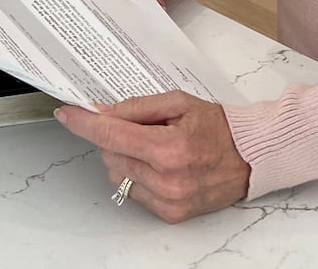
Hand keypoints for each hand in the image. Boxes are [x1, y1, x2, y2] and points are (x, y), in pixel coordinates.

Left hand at [57, 91, 249, 222]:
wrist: (250, 157)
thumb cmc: (219, 128)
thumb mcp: (178, 103)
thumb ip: (136, 108)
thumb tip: (102, 112)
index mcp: (169, 148)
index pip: (112, 134)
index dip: (84, 122)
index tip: (67, 114)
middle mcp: (167, 179)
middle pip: (110, 154)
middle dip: (113, 136)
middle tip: (136, 126)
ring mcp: (168, 200)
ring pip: (118, 175)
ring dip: (124, 157)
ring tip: (153, 146)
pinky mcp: (170, 213)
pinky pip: (133, 192)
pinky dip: (137, 175)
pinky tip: (158, 164)